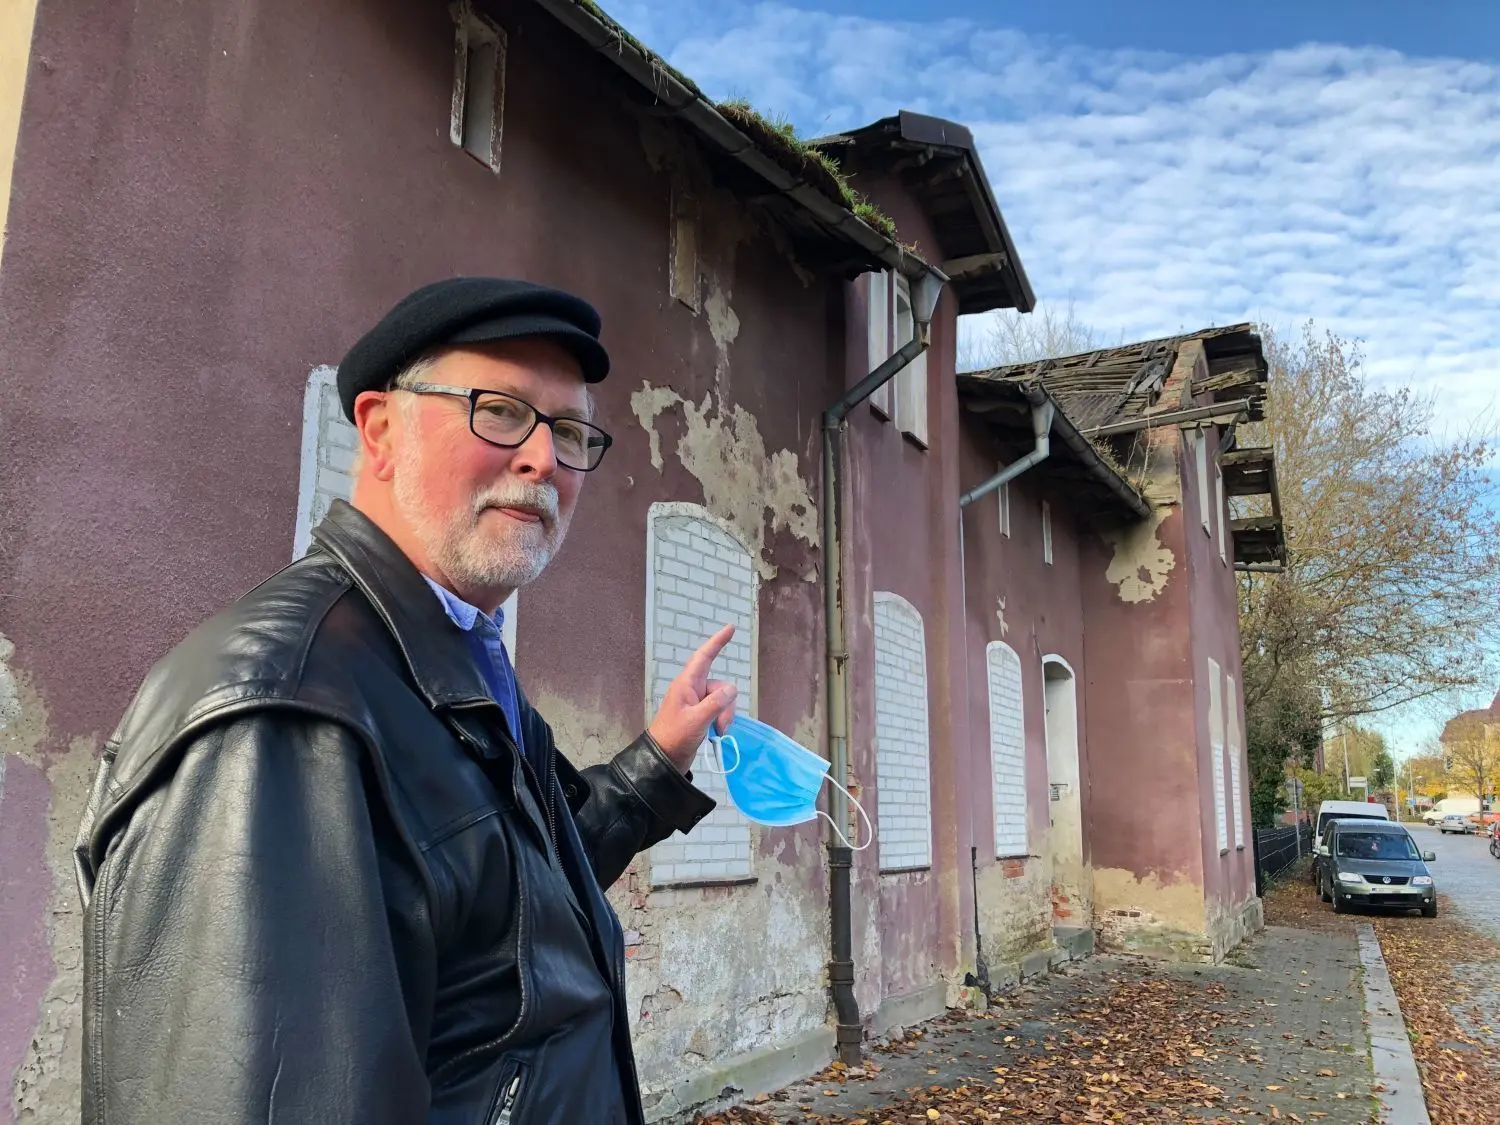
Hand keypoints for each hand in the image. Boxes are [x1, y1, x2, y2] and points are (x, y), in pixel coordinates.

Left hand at [648, 624, 738, 772]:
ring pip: (722, 700)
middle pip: (720, 686)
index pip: (704, 657)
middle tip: (720, 726)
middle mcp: (692, 689)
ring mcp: (697, 703)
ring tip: (718, 732)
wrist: (664, 759)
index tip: (730, 628)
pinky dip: (721, 721)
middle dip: (726, 705)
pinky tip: (717, 733)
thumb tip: (731, 690)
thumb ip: (716, 703)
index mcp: (686, 684)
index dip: (717, 642)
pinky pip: (719, 710)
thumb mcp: (697, 720)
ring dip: (724, 716)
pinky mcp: (701, 715)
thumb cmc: (674, 737)